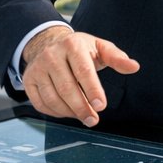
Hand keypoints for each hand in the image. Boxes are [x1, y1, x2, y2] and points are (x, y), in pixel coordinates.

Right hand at [21, 28, 139, 126]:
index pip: (83, 70)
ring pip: (52, 98)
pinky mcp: (29, 81)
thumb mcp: (99, 47)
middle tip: (93, 119)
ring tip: (84, 117)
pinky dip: (56, 113)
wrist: (47, 43)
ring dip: (69, 112)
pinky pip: (41, 103)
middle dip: (82, 107)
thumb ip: (117, 58)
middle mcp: (52, 56)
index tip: (101, 106)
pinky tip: (68, 113)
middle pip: (66, 87)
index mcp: (72, 45)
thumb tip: (134, 66)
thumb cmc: (78, 48)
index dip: (93, 90)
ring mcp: (38, 69)